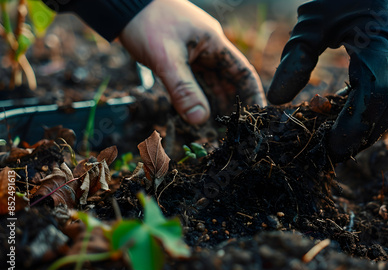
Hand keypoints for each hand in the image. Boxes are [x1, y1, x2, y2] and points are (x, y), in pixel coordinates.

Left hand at [119, 0, 265, 124]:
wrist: (122, 5)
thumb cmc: (147, 22)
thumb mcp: (167, 59)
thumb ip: (184, 90)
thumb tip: (200, 120)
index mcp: (214, 44)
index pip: (243, 73)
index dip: (253, 95)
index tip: (257, 116)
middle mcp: (208, 49)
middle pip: (229, 81)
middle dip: (233, 105)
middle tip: (235, 130)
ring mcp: (194, 53)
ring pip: (211, 83)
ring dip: (214, 103)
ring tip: (219, 127)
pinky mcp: (180, 58)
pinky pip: (194, 81)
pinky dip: (197, 97)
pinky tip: (197, 112)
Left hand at [267, 0, 387, 161]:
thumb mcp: (313, 21)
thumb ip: (297, 57)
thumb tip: (276, 99)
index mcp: (385, 40)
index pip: (376, 94)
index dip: (355, 125)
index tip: (332, 147)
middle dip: (363, 134)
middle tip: (335, 155)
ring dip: (366, 127)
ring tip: (338, 145)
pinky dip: (368, 112)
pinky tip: (346, 123)